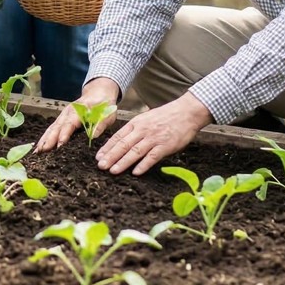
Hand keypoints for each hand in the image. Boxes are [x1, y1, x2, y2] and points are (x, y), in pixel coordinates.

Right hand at [36, 78, 120, 151]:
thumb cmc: (103, 106)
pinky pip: (52, 129)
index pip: (70, 124)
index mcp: (79, 111)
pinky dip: (45, 137)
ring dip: (44, 139)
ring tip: (37, 152)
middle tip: (42, 151)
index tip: (59, 145)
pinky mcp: (62, 120)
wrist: (98, 93)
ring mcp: (63, 116)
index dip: (64, 134)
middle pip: (57, 127)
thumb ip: (101, 124)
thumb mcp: (107, 114)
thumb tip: (94, 135)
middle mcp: (68, 113)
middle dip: (49, 139)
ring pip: (52, 128)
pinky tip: (39, 147)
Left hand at [95, 95, 211, 175]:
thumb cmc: (166, 116)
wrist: (186, 112)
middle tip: (101, 166)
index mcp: (136, 123)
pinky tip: (135, 172)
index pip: (118, 137)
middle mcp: (143, 130)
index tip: (98, 157)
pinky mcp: (165, 146)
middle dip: (111, 156)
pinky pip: (152, 157)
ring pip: (135, 151)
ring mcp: (154, 138)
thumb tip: (121, 142)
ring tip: (113, 171)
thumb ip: (135, 129)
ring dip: (123, 162)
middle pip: (123, 145)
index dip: (107, 148)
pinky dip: (143, 165)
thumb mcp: (146, 118)